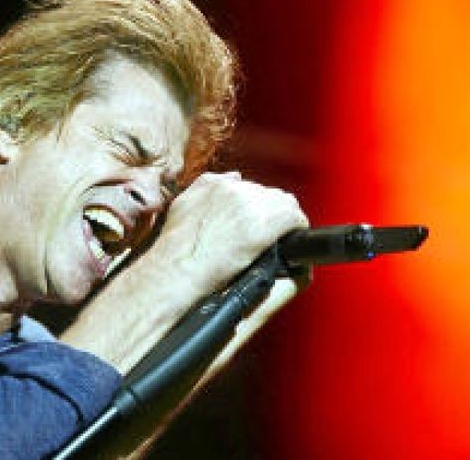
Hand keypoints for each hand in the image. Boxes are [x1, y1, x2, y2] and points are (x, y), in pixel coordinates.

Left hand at [147, 171, 308, 299]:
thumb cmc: (205, 286)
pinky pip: (227, 182)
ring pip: (252, 188)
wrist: (168, 279)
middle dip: (274, 216)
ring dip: (253, 205)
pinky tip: (227, 211)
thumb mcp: (256, 287)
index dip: (294, 227)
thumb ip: (289, 278)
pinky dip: (231, 194)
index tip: (292, 236)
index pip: (293, 212)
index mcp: (260, 221)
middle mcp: (241, 198)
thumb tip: (302, 272)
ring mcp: (219, 188)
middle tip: (268, 236)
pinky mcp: (201, 187)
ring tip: (244, 228)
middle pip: (275, 197)